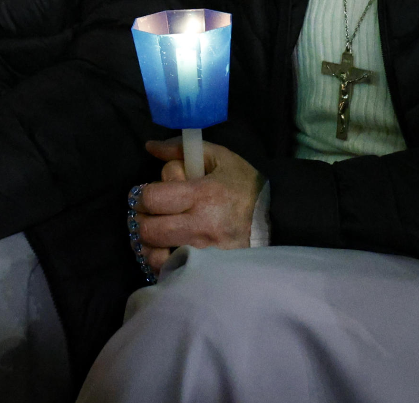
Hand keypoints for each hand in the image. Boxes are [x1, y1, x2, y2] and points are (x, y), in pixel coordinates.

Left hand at [135, 138, 263, 271]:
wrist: (277, 219)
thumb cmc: (244, 186)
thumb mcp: (219, 158)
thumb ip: (181, 149)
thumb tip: (149, 146)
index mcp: (203, 194)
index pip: (152, 198)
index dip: (142, 195)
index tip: (148, 194)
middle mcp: (201, 226)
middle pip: (148, 229)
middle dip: (141, 220)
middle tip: (149, 215)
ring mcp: (205, 253)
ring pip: (155, 255)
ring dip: (148, 244)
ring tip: (156, 235)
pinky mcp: (208, 270)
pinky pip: (170, 271)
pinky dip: (161, 262)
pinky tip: (167, 251)